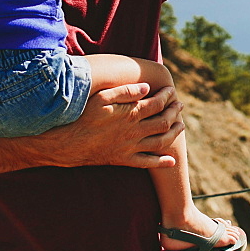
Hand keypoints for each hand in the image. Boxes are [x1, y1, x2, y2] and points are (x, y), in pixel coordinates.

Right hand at [32, 84, 183, 168]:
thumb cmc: (83, 116)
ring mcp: (131, 147)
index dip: (167, 96)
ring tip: (181, 125)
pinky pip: (148, 162)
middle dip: (174, 112)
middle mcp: (134, 131)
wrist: (68, 143)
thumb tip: (147, 87)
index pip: (157, 104)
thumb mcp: (102, 97)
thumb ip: (126, 91)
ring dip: (174, 133)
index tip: (171, 90)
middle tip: (180, 105)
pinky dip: (162, 162)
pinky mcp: (124, 160)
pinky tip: (172, 161)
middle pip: (163, 121)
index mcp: (130, 114)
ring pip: (161, 141)